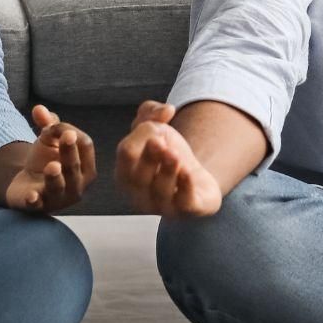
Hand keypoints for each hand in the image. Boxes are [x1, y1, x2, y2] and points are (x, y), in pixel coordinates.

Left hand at [2, 105, 96, 212]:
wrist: (28, 184)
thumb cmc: (47, 159)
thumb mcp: (48, 140)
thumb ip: (48, 123)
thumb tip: (39, 109)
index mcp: (86, 164)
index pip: (85, 145)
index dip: (70, 132)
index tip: (53, 126)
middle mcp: (78, 184)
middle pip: (75, 166)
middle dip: (70, 152)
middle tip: (66, 136)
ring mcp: (59, 198)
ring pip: (59, 187)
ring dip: (55, 177)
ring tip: (53, 166)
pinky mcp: (39, 206)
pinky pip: (38, 205)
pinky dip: (35, 200)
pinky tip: (31, 195)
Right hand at [115, 101, 225, 217]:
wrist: (196, 179)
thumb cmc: (167, 154)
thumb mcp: (155, 128)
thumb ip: (152, 112)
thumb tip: (166, 110)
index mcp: (126, 172)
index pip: (126, 154)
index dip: (139, 139)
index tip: (155, 128)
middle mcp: (139, 194)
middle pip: (139, 176)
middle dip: (149, 157)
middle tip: (161, 141)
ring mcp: (161, 206)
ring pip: (160, 190)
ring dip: (167, 170)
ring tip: (176, 155)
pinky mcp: (186, 211)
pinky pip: (183, 203)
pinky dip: (185, 186)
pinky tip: (188, 172)